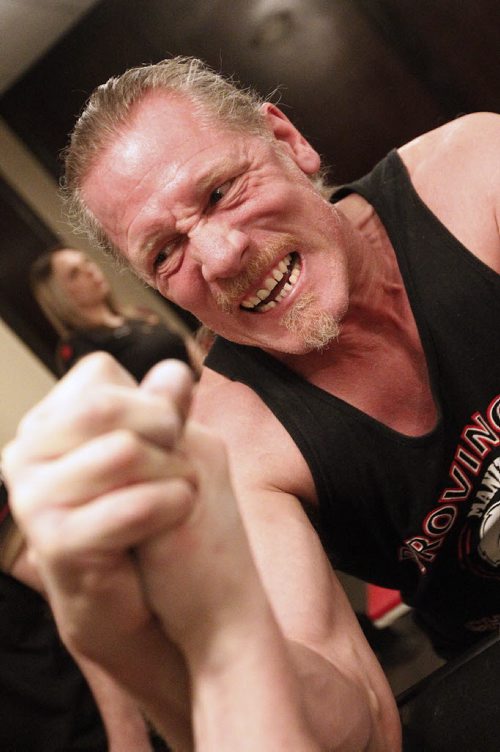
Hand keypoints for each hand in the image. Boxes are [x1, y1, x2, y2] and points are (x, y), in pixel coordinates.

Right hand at [1, 352, 194, 679]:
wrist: (152, 604)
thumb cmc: (156, 518)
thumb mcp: (166, 454)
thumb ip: (164, 411)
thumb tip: (176, 369)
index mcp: (49, 424)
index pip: (98, 374)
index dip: (150, 399)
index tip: (170, 431)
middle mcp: (27, 454)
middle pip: (105, 406)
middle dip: (163, 430)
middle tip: (182, 462)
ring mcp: (34, 499)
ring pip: (124, 452)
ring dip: (174, 472)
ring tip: (180, 492)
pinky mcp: (54, 543)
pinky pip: (131, 505)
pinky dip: (172, 504)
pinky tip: (177, 513)